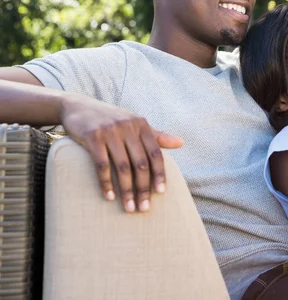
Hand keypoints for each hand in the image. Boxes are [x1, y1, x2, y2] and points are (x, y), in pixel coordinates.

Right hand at [59, 92, 183, 211]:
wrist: (78, 106)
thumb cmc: (111, 120)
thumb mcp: (134, 124)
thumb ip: (156, 136)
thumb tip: (181, 143)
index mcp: (141, 125)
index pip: (155, 153)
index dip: (159, 174)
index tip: (161, 193)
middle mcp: (128, 127)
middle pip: (141, 163)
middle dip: (144, 188)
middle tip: (144, 208)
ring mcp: (110, 132)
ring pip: (123, 167)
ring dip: (127, 190)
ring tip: (129, 208)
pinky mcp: (92, 137)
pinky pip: (102, 165)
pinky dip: (106, 183)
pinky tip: (109, 197)